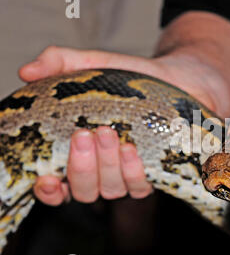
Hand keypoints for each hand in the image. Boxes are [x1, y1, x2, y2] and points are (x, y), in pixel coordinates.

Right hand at [22, 45, 226, 204]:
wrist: (178, 80)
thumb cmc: (130, 78)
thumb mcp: (93, 65)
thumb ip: (60, 64)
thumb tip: (27, 71)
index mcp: (79, 154)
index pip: (57, 186)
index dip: (48, 190)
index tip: (46, 177)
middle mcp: (102, 171)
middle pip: (83, 190)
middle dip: (81, 168)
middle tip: (85, 135)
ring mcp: (128, 176)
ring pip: (111, 190)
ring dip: (107, 166)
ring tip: (109, 134)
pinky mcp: (155, 174)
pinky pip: (140, 187)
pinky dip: (134, 171)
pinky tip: (132, 150)